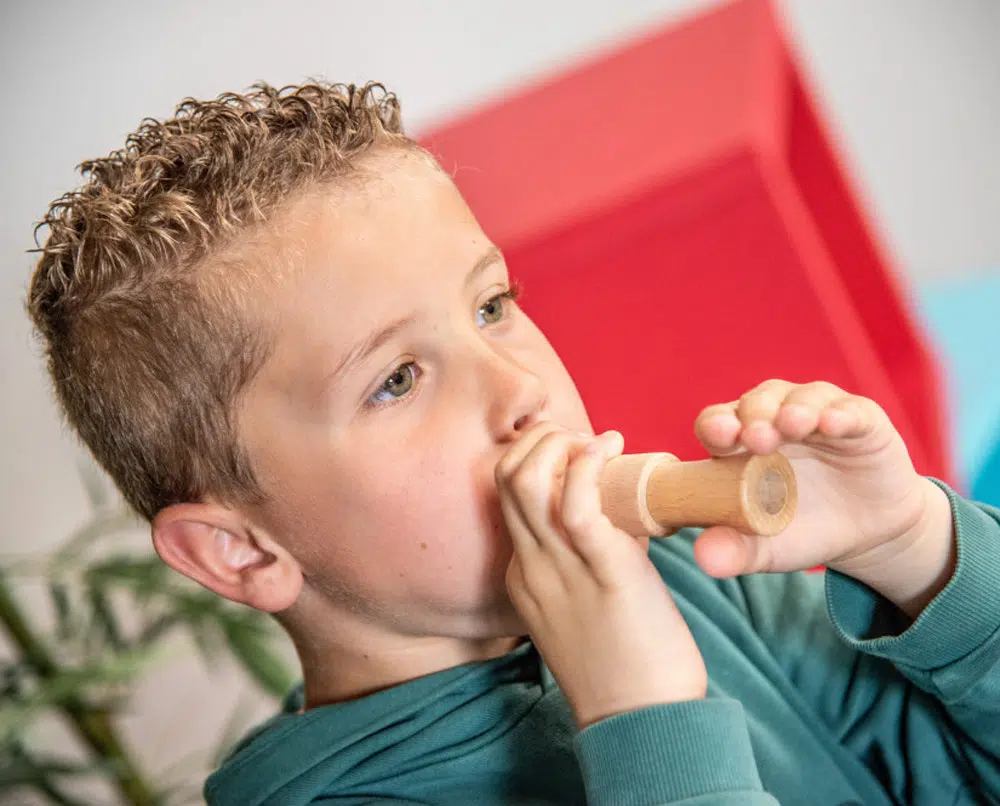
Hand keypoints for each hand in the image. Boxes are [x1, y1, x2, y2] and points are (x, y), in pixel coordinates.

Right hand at [495, 423, 706, 728]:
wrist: (643, 720)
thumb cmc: (626, 662)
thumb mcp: (585, 606)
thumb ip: (587, 560)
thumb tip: (619, 515)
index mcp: (523, 575)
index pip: (506, 496)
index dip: (536, 458)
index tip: (577, 451)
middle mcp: (530, 566)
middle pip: (506, 476)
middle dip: (539, 439)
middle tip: (583, 439)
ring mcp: (558, 568)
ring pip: (527, 479)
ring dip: (560, 443)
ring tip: (599, 443)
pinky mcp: (601, 570)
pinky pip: (577, 501)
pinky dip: (588, 465)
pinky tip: (611, 451)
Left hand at [693, 380, 955, 618]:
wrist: (865, 535)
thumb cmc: (799, 530)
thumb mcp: (765, 549)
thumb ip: (734, 552)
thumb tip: (704, 559)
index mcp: (739, 443)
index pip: (717, 423)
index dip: (716, 426)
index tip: (719, 437)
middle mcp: (773, 418)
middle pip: (756, 403)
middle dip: (754, 416)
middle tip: (756, 438)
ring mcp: (816, 413)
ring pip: (800, 398)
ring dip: (794, 409)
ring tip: (792, 424)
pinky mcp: (860, 420)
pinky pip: (850, 411)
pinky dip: (841, 414)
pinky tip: (833, 424)